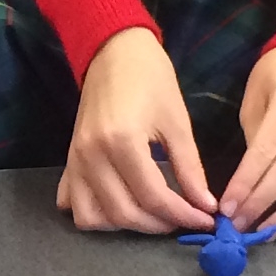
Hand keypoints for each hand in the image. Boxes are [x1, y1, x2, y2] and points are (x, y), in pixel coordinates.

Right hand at [59, 28, 215, 233]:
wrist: (113, 51)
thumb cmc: (150, 78)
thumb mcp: (178, 121)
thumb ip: (189, 168)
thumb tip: (206, 205)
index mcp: (121, 141)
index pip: (153, 197)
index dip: (183, 215)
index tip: (206, 221)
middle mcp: (92, 155)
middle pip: (124, 213)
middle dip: (158, 224)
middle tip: (184, 219)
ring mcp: (75, 160)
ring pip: (94, 217)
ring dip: (125, 225)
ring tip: (152, 214)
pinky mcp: (69, 160)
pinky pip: (75, 204)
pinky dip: (96, 214)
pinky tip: (120, 204)